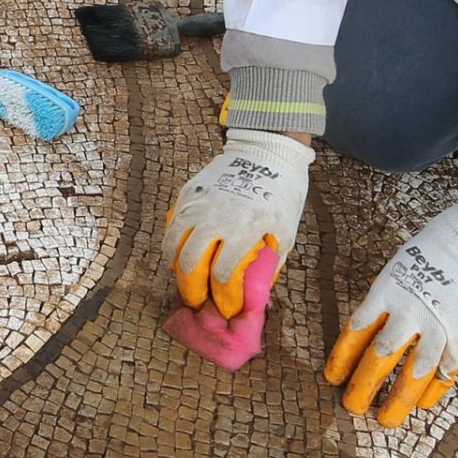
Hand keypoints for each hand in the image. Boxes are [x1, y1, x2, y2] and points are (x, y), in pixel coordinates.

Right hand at [165, 130, 312, 318]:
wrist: (267, 151)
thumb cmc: (281, 194)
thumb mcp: (285, 232)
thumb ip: (270, 264)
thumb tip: (257, 292)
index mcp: (243, 231)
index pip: (222, 275)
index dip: (222, 296)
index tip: (225, 306)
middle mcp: (215, 219)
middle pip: (191, 265)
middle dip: (192, 290)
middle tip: (197, 300)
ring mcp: (197, 205)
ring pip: (173, 246)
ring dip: (176, 268)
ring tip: (183, 279)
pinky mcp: (187, 194)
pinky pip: (171, 225)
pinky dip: (172, 244)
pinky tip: (179, 253)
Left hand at [325, 187, 457, 425]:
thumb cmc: (443, 243)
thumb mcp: (403, 263)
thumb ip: (389, 296)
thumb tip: (376, 321)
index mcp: (386, 291)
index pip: (355, 332)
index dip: (342, 359)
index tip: (333, 378)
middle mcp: (407, 313)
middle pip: (378, 358)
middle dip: (362, 388)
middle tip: (353, 407)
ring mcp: (438, 327)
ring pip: (412, 374)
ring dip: (397, 401)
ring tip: (386, 420)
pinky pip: (445, 371)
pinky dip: (434, 390)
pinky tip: (424, 403)